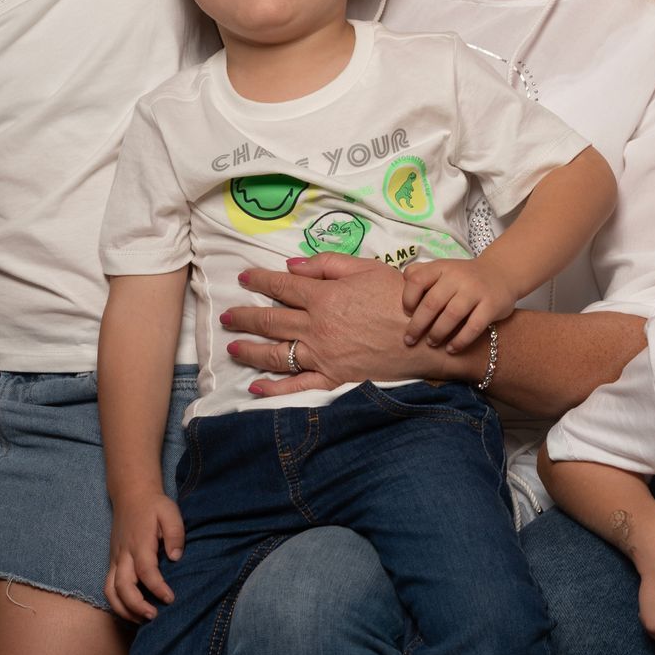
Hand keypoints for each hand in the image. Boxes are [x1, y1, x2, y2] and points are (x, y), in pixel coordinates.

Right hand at [104, 489, 184, 623]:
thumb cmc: (154, 505)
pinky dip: (116, 603)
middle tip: (154, 616)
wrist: (131, 495)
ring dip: (123, 609)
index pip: (146, 571)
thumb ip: (175, 533)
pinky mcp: (113, 562)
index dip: (157, 587)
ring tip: (141, 620)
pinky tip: (132, 611)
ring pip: (110, 591)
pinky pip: (108, 587)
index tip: (170, 598)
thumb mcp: (170, 512)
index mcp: (139, 543)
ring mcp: (115, 559)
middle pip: (122, 586)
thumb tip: (175, 557)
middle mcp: (124, 554)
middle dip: (136, 605)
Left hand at [223, 254, 447, 396]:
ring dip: (249, 350)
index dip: (260, 280)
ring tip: (232, 347)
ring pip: (275, 353)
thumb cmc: (400, 298)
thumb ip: (327, 265)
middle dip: (244, 316)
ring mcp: (322, 356)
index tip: (244, 277)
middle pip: (271, 320)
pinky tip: (256, 386)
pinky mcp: (333, 378)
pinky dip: (274, 388)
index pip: (282, 286)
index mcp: (324, 297)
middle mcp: (317, 327)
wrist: (428, 336)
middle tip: (226, 315)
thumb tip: (291, 265)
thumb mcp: (368, 268)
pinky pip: (297, 386)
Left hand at [401, 258, 511, 351]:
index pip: (417, 280)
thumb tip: (402, 281)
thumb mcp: (443, 268)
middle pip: (432, 303)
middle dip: (417, 325)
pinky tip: (451, 349)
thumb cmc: (464, 276)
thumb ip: (421, 272)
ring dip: (437, 333)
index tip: (407, 314)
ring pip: (451, 315)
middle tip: (410, 340)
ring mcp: (476, 290)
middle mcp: (458, 276)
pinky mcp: (492, 305)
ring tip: (431, 344)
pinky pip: (473, 327)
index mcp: (442, 267)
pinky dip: (460, 341)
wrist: (502, 272)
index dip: (408, 299)